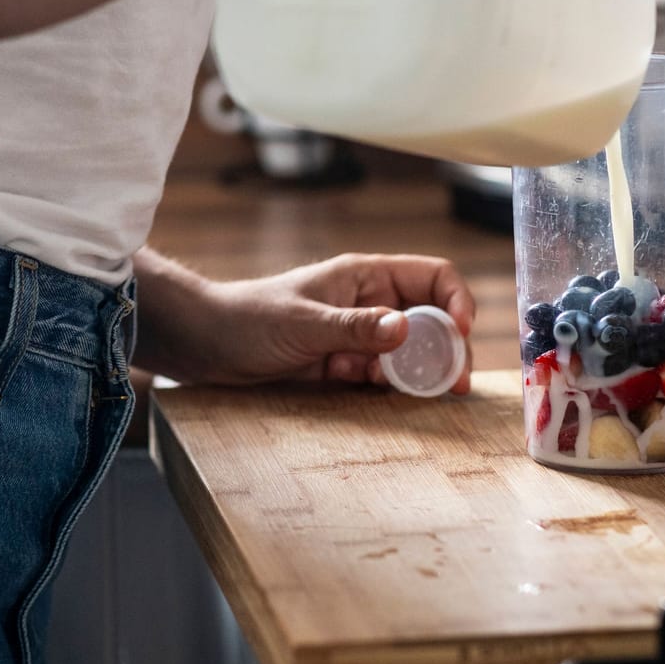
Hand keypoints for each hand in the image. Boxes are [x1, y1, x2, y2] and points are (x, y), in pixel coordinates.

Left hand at [139, 252, 476, 393]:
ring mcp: (356, 335)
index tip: (462, 332)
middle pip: (431, 321)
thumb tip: (406, 329)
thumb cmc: (246, 319)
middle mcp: (368, 303)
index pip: (433, 277)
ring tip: (395, 387)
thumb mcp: (304, 324)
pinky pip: (380, 376)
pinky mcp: (341, 364)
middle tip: (454, 383)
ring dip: (411, 372)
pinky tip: (357, 386)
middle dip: (445, 349)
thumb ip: (355, 328)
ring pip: (408, 353)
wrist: (202, 344)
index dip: (456, 301)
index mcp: (365, 276)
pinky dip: (381, 386)